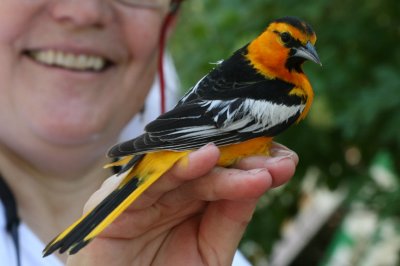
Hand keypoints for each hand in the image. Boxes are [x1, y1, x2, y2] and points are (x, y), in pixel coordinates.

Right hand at [66, 143, 297, 265]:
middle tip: (277, 163)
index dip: (254, 164)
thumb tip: (259, 179)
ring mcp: (144, 190)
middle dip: (244, 160)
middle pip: (207, 163)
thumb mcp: (211, 251)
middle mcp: (169, 189)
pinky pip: (148, 178)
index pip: (224, 171)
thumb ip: (230, 217)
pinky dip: (178, 167)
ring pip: (182, 165)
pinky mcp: (116, 199)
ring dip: (220, 162)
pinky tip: (208, 157)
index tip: (285, 163)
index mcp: (191, 198)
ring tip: (254, 163)